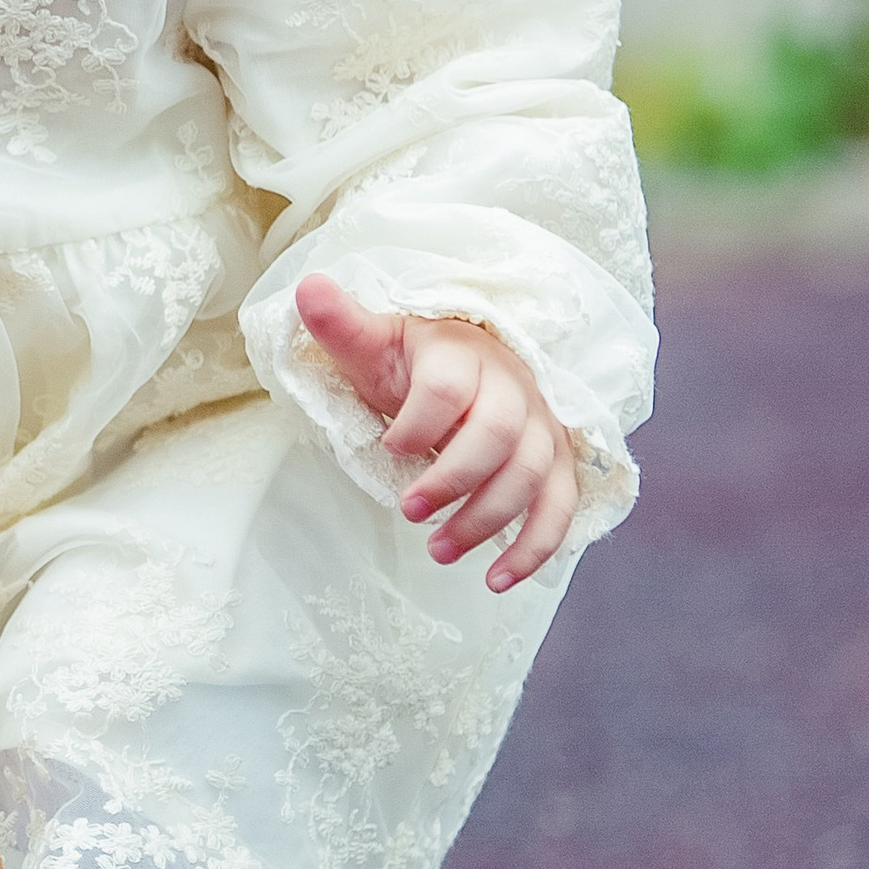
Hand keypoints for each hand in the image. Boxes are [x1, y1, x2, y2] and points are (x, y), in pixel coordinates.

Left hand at [293, 275, 577, 592]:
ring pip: (531, 474)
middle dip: (455, 477)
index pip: (449, 384)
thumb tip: (308, 288)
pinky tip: (498, 580)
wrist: (467, 365)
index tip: (390, 447)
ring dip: (488, 519)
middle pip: (500, 432)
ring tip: (439, 552)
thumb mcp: (374, 343)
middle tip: (409, 511)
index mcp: (461, 353)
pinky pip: (560, 505)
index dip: (420, 420)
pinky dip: (537, 546)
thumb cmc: (414, 362)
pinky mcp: (554, 462)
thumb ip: (343, 324)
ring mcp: (539, 425)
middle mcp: (511, 385)